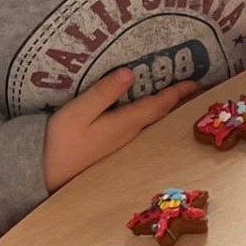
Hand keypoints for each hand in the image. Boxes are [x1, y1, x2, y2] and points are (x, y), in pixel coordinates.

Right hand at [43, 67, 202, 191]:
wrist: (45, 174)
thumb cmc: (61, 141)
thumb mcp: (78, 112)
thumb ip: (104, 92)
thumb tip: (130, 72)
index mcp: (126, 124)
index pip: (159, 105)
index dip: (178, 92)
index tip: (197, 82)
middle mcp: (131, 134)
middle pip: (161, 115)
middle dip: (180, 101)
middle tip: (199, 89)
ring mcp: (123, 142)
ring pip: (153, 121)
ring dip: (168, 108)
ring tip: (181, 97)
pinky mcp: (113, 146)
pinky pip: (141, 125)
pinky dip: (152, 114)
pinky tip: (150, 111)